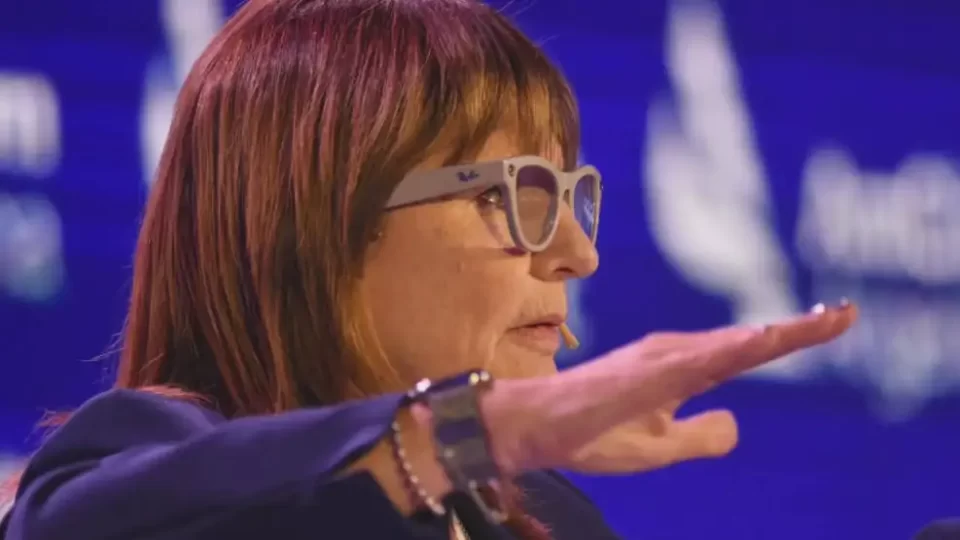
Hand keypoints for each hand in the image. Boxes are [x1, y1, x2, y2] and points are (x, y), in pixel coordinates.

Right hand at [485, 301, 856, 475]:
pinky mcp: (639, 376)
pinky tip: (756, 343)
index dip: (794, 338)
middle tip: (847, 315)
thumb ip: (701, 436)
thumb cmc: (591, 432)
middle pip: (748, 343)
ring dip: (772, 336)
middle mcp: (674, 355)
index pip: (748, 353)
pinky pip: (692, 362)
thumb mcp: (659, 447)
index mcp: (682, 370)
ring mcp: (657, 362)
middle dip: (800, 331)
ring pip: (727, 347)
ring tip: (820, 324)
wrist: (534, 427)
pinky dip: (727, 351)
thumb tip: (737, 421)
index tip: (838, 320)